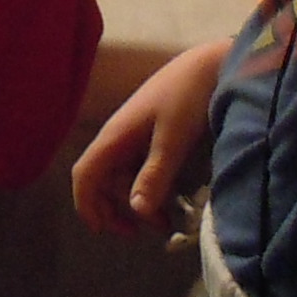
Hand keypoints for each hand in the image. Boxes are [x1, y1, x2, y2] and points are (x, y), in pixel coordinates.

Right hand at [71, 40, 223, 237]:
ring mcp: (136, 136)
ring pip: (124, 177)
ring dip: (139, 202)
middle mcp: (120, 138)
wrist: (211, 65)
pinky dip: (151, 188)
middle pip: (104, 181)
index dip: (87, 205)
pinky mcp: (153, 135)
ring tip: (168, 221)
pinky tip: (173, 199)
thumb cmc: (188, 97)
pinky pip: (141, 168)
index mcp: (115, 137)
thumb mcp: (173, 139)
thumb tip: (135, 211)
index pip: (85, 175)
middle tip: (146, 232)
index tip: (102, 232)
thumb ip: (155, 175)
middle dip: (119, 210)